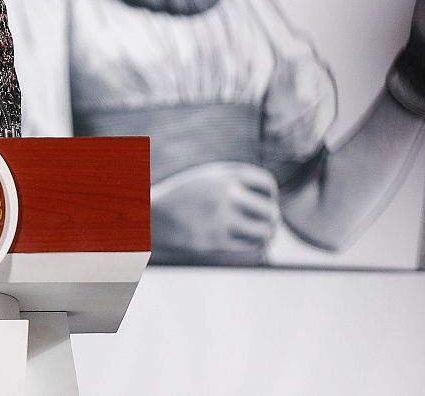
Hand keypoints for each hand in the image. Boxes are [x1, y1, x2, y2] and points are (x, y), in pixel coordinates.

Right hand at [150, 162, 279, 264]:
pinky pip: (250, 247)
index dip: (270, 193)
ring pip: (264, 232)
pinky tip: (250, 241)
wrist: (152, 216)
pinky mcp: (216, 242)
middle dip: (272, 216)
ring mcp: (221, 220)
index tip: (263, 199)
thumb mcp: (208, 177)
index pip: (266, 184)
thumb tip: (271, 195)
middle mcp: (225, 196)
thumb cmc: (184, 195)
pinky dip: (256, 245)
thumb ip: (237, 178)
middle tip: (270, 220)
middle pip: (270, 211)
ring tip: (264, 232)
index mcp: (223, 176)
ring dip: (268, 233)